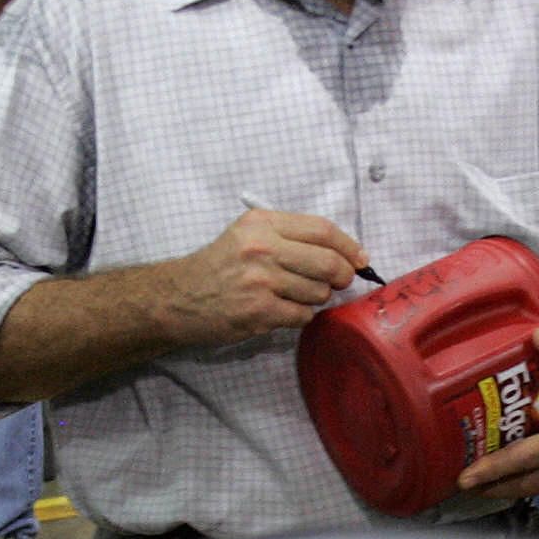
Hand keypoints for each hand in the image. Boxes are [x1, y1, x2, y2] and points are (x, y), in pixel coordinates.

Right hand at [162, 209, 366, 348]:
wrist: (178, 297)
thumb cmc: (219, 265)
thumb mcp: (248, 234)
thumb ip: (290, 236)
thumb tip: (345, 253)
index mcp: (262, 222)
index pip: (322, 230)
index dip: (349, 246)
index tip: (361, 258)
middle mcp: (262, 247)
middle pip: (328, 262)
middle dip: (342, 276)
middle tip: (340, 282)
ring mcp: (261, 281)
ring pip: (318, 292)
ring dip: (316, 298)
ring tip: (294, 295)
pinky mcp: (259, 311)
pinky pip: (303, 315)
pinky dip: (300, 316)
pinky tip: (281, 311)